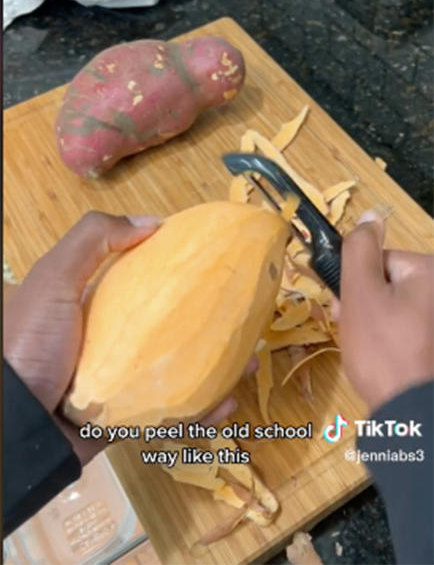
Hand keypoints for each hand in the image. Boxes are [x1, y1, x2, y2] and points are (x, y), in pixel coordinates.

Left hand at [4, 211, 251, 464]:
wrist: (16, 422)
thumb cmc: (32, 342)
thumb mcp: (56, 278)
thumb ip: (94, 239)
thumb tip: (153, 222)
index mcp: (98, 307)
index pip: (148, 282)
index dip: (181, 272)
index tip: (216, 264)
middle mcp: (113, 343)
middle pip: (171, 329)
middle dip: (210, 324)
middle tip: (243, 317)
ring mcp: (122, 383)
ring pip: (180, 372)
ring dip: (219, 368)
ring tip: (249, 361)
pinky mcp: (128, 419)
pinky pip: (172, 415)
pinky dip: (202, 413)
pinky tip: (228, 404)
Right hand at [336, 210, 433, 411]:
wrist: (409, 415)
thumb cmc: (382, 349)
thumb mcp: (360, 292)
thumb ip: (359, 249)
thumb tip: (369, 215)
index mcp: (430, 273)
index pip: (380, 260)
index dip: (355, 283)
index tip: (343, 307)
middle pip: (388, 284)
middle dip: (363, 304)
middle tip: (353, 329)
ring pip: (394, 307)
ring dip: (372, 321)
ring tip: (365, 347)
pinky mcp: (432, 342)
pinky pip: (407, 327)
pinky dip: (389, 337)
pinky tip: (380, 355)